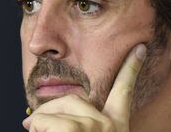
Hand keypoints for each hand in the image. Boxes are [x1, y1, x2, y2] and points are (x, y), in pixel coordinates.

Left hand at [22, 44, 146, 131]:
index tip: (139, 48)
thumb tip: (44, 115)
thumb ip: (78, 122)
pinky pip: (45, 126)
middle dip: (47, 111)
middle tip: (31, 124)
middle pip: (72, 99)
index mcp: (116, 125)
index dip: (132, 68)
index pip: (125, 89)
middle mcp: (108, 125)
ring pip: (54, 115)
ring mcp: (93, 131)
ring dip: (38, 125)